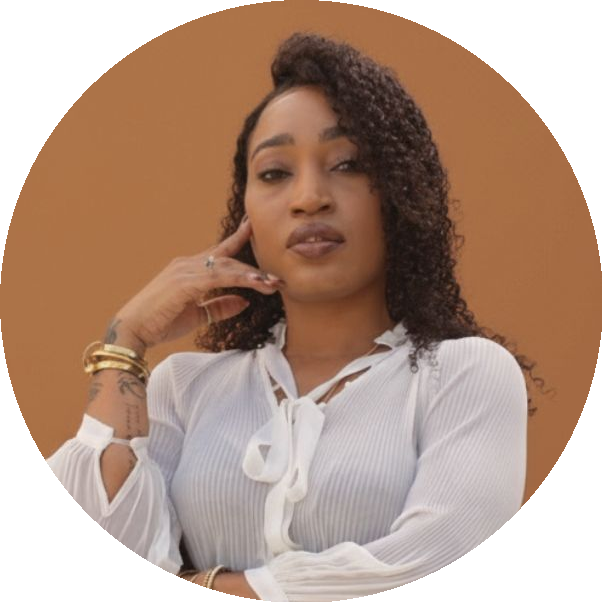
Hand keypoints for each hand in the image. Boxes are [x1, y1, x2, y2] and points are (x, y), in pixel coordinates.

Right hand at [107, 216, 281, 351]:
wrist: (132, 330)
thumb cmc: (161, 323)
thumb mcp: (198, 315)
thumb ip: (220, 306)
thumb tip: (245, 301)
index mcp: (189, 269)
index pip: (219, 252)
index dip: (238, 239)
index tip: (254, 228)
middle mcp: (187, 264)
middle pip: (228, 259)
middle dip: (254, 268)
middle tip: (277, 276)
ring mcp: (185, 271)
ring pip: (227, 267)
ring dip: (252, 275)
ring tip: (273, 283)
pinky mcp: (185, 282)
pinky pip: (219, 277)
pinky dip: (240, 280)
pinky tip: (256, 284)